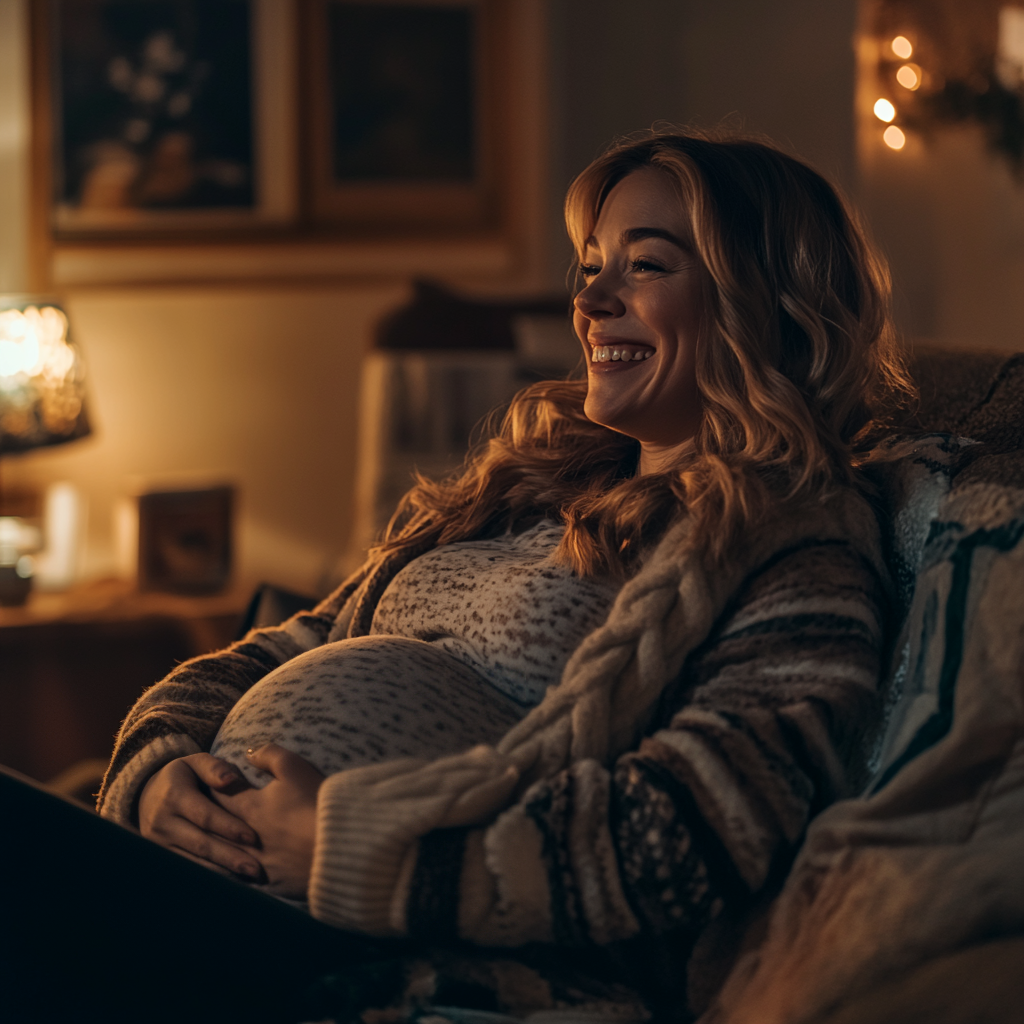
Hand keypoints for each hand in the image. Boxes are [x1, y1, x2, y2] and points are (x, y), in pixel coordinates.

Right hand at [138, 754, 261, 878]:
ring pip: (192, 862)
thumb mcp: (195, 762)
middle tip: (255, 868)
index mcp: (173, 796)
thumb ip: (214, 767)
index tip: (253, 837)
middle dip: (229, 857)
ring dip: (221, 872)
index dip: (229, 828)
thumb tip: (231, 779)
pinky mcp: (158, 858)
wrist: (147, 795)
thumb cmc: (184, 776)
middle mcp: (161, 823)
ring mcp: (157, 844)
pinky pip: (185, 870)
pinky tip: (229, 883)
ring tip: (247, 879)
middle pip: (200, 844)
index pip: (205, 816)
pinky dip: (207, 877)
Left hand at [213, 743, 325, 898]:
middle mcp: (246, 838)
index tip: (209, 781)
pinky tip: (233, 871)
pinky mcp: (269, 884)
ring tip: (212, 842)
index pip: (219, 794)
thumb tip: (249, 752)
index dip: (213, 785)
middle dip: (206, 816)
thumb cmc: (317, 803)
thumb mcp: (295, 769)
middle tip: (200, 809)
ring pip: (224, 856)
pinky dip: (232, 874)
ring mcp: (255, 863)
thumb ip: (270, 755)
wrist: (339, 847)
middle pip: (217, 826)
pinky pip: (240, 880)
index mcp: (250, 808)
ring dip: (215, 848)